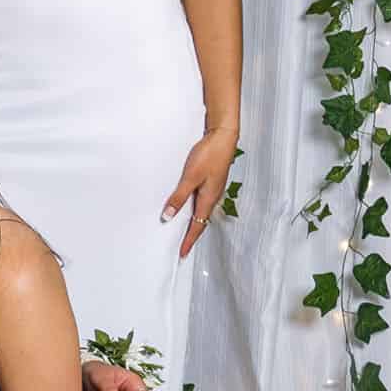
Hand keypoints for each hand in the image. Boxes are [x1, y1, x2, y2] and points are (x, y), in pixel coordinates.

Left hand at [161, 126, 237, 258]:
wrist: (223, 137)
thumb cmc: (209, 155)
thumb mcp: (190, 177)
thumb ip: (179, 197)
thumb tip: (168, 216)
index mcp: (208, 199)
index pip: (197, 226)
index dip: (189, 241)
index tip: (182, 253)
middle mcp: (212, 197)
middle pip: (201, 222)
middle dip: (192, 236)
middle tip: (182, 248)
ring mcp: (213, 189)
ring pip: (202, 212)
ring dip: (194, 224)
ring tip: (184, 234)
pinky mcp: (211, 182)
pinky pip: (202, 202)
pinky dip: (195, 211)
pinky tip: (189, 209)